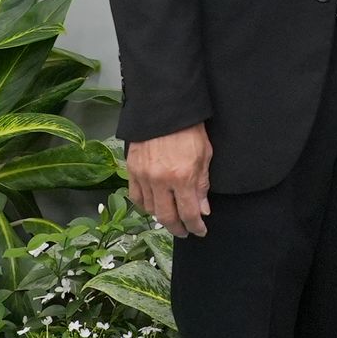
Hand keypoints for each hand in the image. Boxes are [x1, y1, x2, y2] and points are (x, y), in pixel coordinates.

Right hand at [128, 122, 213, 236]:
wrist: (164, 106)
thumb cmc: (188, 128)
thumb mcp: (204, 155)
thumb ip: (202, 185)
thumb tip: (202, 210)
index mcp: (182, 176)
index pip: (189, 213)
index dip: (195, 226)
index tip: (200, 230)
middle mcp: (160, 180)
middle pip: (167, 217)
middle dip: (178, 228)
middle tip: (185, 231)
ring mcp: (143, 175)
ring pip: (150, 209)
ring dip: (161, 217)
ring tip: (171, 217)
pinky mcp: (132, 169)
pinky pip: (136, 196)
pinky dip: (145, 204)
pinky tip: (153, 205)